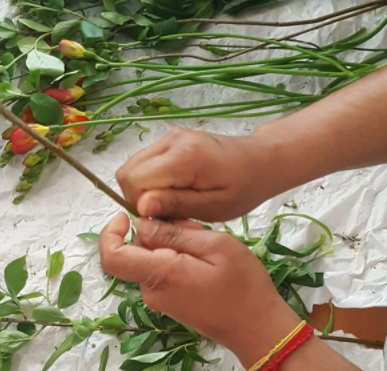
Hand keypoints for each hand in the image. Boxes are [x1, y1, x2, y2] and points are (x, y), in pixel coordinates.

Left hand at [99, 214, 301, 367]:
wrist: (256, 328)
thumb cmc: (243, 286)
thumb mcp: (215, 246)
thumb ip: (175, 235)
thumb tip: (143, 225)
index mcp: (159, 275)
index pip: (112, 257)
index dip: (110, 233)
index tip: (126, 216)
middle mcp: (152, 291)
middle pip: (134, 253)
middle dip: (155, 233)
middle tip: (192, 228)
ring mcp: (159, 300)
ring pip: (150, 261)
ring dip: (170, 246)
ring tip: (205, 245)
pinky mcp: (170, 303)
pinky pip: (162, 273)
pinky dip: (176, 259)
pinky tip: (205, 260)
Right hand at [115, 128, 281, 222]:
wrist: (259, 161)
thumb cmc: (242, 188)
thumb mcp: (212, 207)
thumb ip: (175, 205)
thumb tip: (141, 207)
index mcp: (183, 157)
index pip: (135, 181)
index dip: (140, 205)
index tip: (160, 218)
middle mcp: (171, 141)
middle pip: (127, 172)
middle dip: (137, 198)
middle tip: (163, 213)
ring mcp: (168, 137)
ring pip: (131, 167)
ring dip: (142, 190)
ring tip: (168, 203)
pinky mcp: (169, 140)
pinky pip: (143, 164)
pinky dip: (148, 182)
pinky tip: (170, 192)